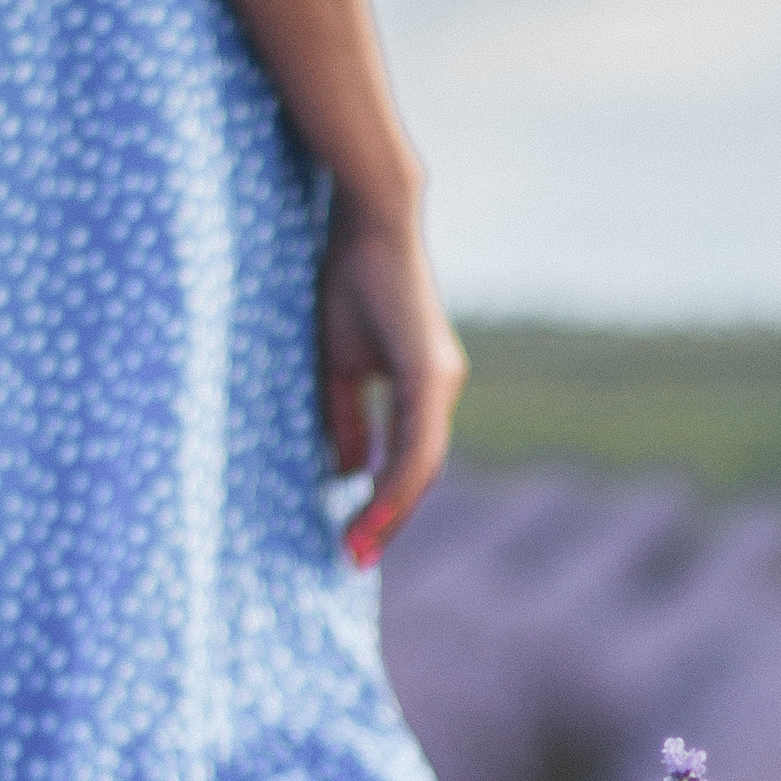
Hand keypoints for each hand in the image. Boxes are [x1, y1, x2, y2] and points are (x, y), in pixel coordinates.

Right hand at [318, 181, 465, 569]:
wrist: (371, 223)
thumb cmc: (350, 283)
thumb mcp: (340, 365)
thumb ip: (347, 420)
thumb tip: (348, 473)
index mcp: (422, 388)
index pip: (409, 461)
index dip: (385, 504)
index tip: (355, 541)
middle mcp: (440, 388)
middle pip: (421, 473)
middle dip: (388, 519)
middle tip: (355, 558)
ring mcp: (440, 381)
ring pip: (423, 464)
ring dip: (392, 510)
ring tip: (359, 546)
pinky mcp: (431, 372)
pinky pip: (417, 441)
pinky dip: (396, 479)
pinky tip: (372, 504)